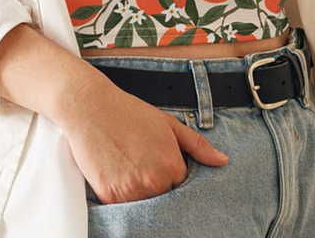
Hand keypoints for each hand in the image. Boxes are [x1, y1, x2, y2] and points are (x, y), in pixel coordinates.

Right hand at [52, 73, 229, 204]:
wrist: (91, 108)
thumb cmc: (130, 113)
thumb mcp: (169, 124)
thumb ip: (198, 146)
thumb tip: (223, 161)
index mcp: (172, 168)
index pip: (180, 186)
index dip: (170, 173)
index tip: (157, 160)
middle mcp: (153, 183)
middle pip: (162, 197)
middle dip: (155, 183)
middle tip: (141, 161)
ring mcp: (130, 192)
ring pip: (143, 204)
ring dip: (139, 191)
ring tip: (128, 164)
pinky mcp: (109, 196)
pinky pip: (121, 205)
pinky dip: (120, 193)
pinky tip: (116, 170)